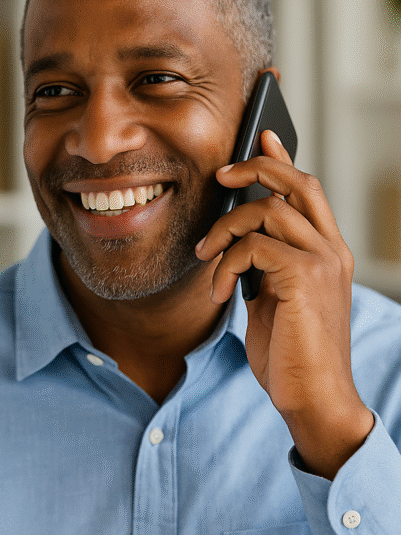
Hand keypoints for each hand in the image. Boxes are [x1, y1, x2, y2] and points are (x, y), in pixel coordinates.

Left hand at [195, 130, 371, 478]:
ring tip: (205, 259)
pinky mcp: (304, 278)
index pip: (307, 190)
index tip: (260, 139)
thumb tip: (234, 243)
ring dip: (223, 230)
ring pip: (266, 211)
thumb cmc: (289, 352)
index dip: (282, 160)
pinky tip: (219, 290)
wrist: (312, 396)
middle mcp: (330, 250)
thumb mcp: (271, 299)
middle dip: (254, 169)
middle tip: (219, 177)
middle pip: (296, 183)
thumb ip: (262, 266)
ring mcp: (321, 262)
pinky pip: (254, 246)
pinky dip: (226, 263)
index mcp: (325, 252)